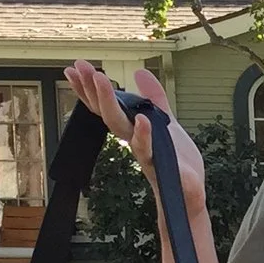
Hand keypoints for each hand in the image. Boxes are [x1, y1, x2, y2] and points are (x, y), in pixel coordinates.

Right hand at [64, 61, 205, 221]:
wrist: (189, 193)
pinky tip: (143, 119)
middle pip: (107, 113)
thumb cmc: (175, 160)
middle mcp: (133, 140)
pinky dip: (145, 136)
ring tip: (100, 79)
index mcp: (133, 128)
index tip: (74, 68)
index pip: (105, 106)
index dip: (88, 89)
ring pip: (121, 128)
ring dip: (109, 103)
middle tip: (81, 68)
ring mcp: (145, 152)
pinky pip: (150, 151)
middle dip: (92, 90)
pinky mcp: (163, 167)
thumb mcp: (165, 121)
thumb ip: (153, 98)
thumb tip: (140, 72)